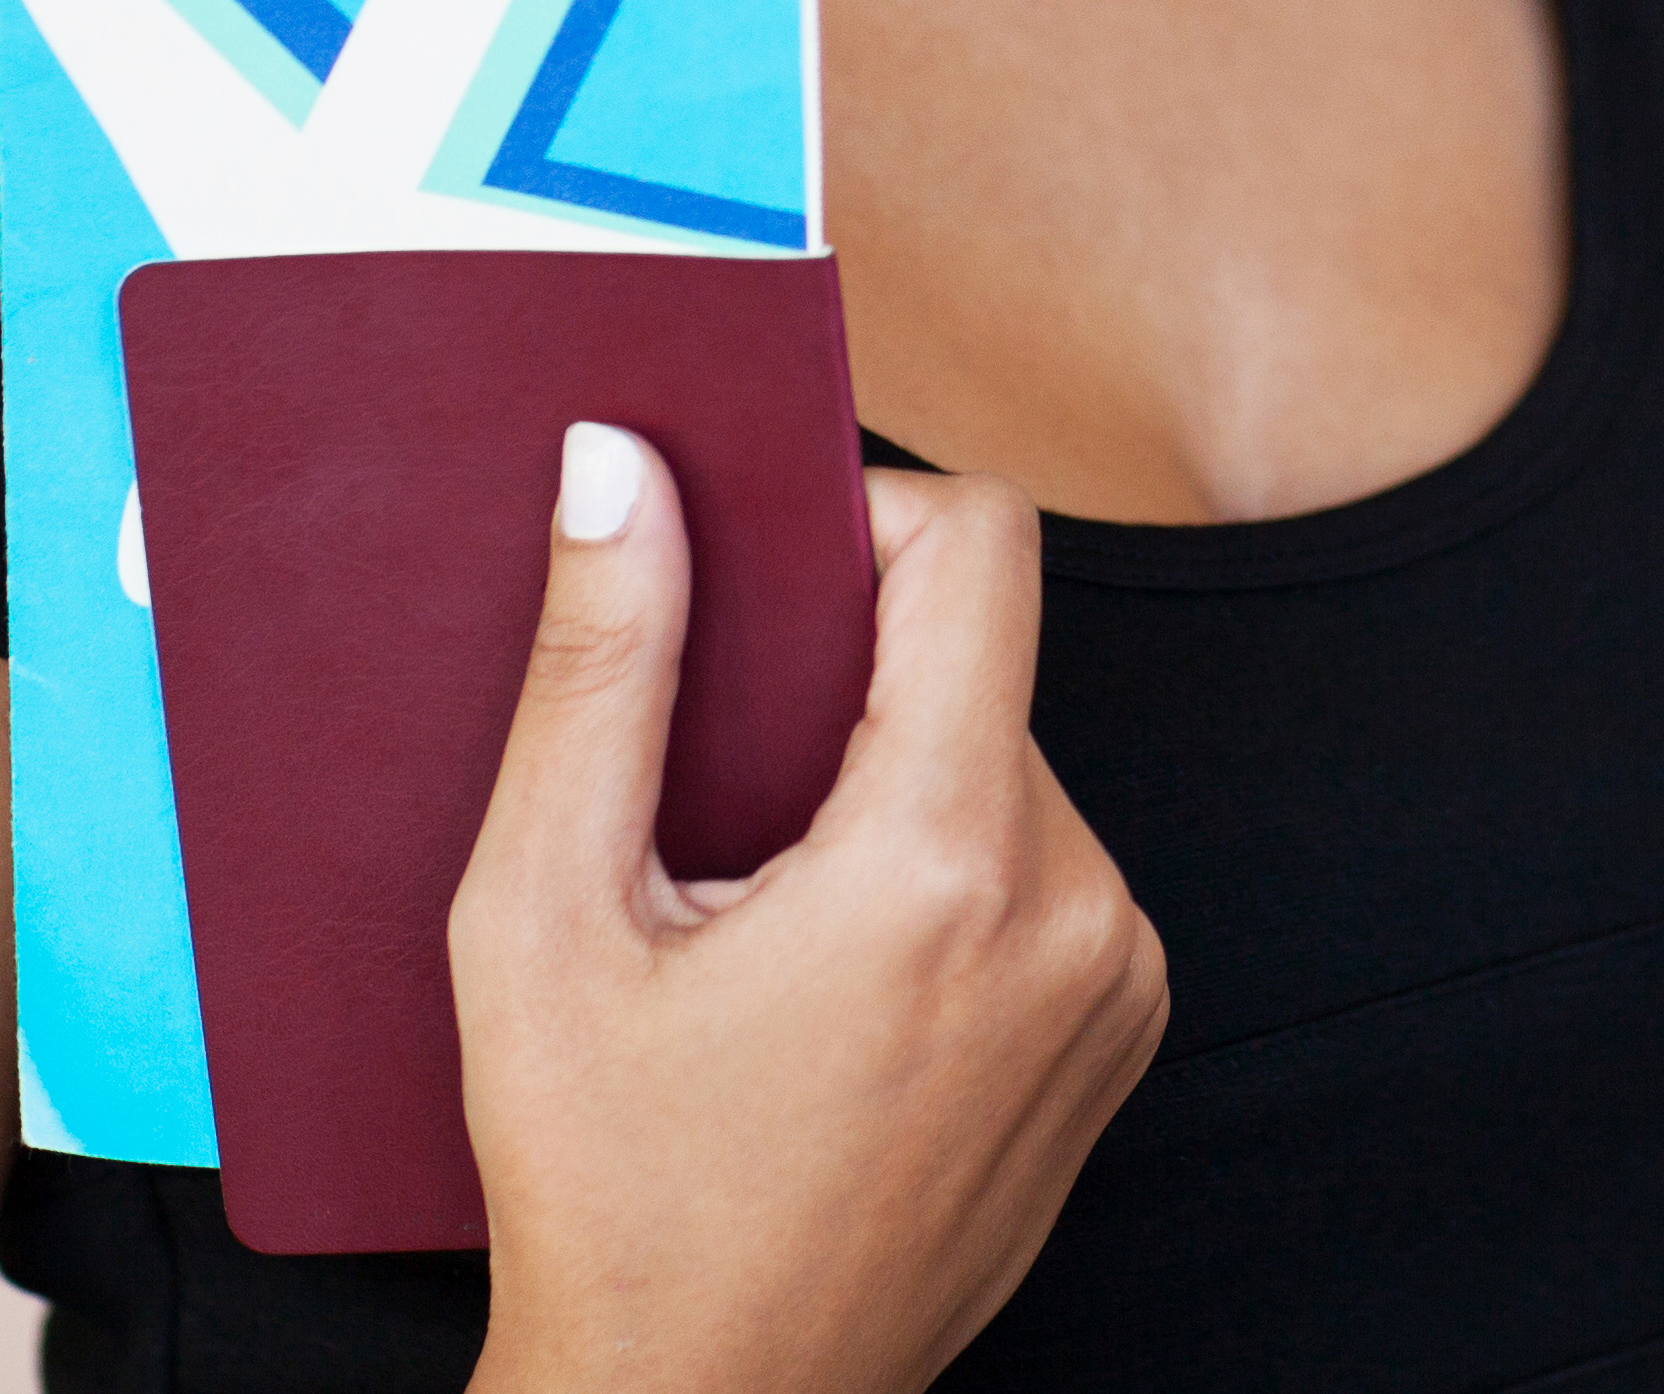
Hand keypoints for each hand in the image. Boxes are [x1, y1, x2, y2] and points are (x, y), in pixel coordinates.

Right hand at [452, 434, 1163, 1393]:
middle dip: (845, 691)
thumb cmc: (608, 1196)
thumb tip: (619, 468)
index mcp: (948, 864)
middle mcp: (1075, 910)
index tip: (758, 584)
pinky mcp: (1121, 1035)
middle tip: (712, 798)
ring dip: (890, 791)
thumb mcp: (543, 922)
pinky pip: (1041, 872)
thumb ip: (597, 669)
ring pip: (1004, 768)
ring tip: (759, 914)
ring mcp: (1116, 982)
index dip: (860, 520)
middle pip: (976, 668)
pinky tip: (831, 980)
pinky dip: (943, 880)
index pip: (979, 550)